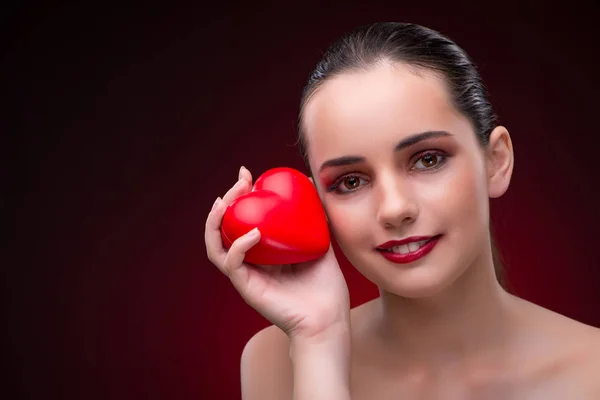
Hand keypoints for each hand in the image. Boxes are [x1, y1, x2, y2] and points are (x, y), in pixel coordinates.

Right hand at [205, 166, 350, 339]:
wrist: (329, 319)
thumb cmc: (326, 286)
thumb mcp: (320, 242)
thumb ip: (315, 217)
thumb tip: (311, 182)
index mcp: (262, 252)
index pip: (240, 220)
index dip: (239, 196)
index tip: (247, 174)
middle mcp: (249, 262)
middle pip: (223, 228)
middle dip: (227, 201)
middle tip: (240, 181)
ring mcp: (246, 275)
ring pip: (215, 246)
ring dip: (216, 222)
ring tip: (226, 201)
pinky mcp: (247, 288)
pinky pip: (233, 264)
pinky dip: (239, 246)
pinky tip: (253, 233)